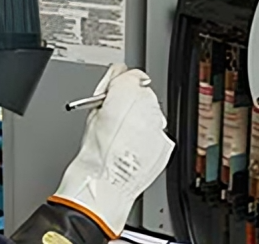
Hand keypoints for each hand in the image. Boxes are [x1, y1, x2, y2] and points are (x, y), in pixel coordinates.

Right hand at [50, 65, 174, 237]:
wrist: (105, 184)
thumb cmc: (95, 153)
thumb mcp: (91, 113)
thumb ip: (107, 89)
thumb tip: (115, 77)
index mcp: (126, 93)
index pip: (132, 75)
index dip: (122, 84)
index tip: (118, 92)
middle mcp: (147, 106)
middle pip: (144, 95)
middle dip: (132, 104)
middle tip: (116, 121)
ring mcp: (159, 126)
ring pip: (152, 115)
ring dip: (141, 122)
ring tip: (122, 140)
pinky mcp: (166, 144)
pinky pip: (158, 135)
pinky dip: (148, 140)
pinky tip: (132, 150)